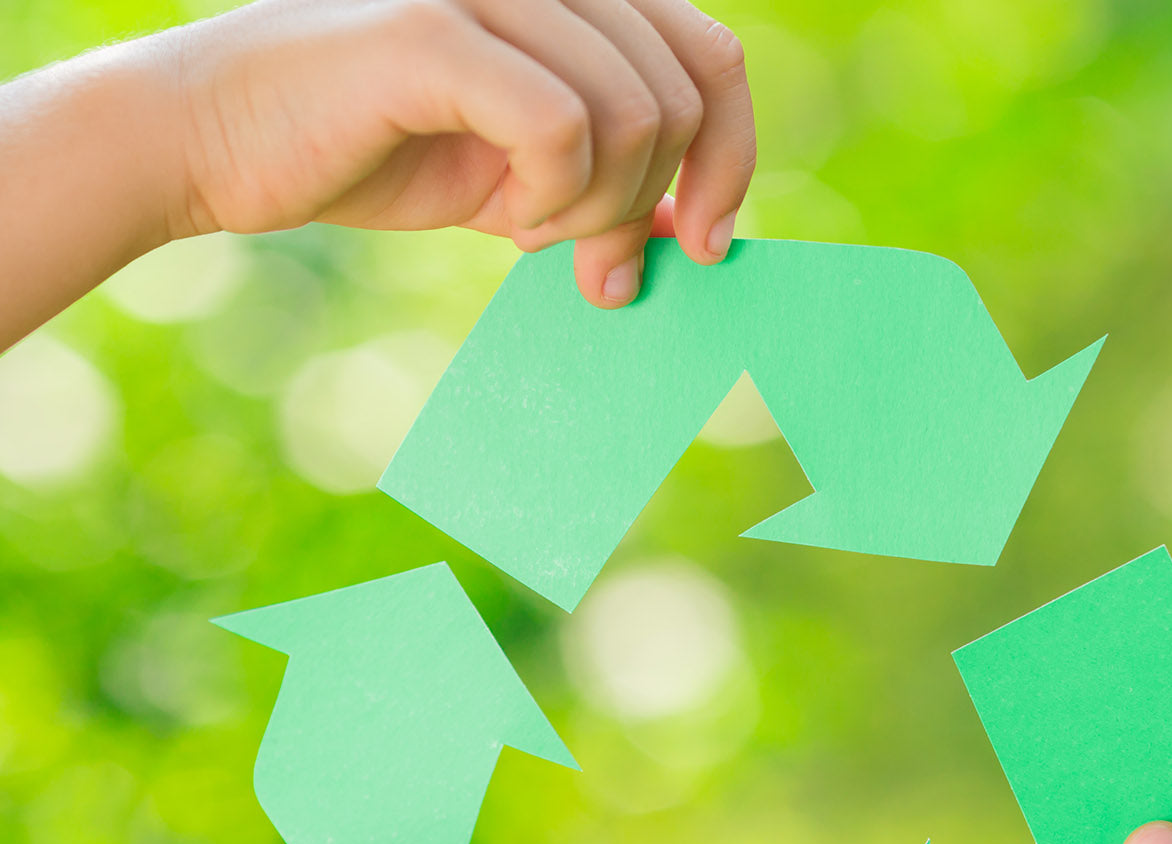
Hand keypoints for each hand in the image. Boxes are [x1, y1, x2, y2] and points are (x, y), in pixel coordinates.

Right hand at [167, 0, 754, 305]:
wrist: (221, 143)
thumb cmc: (371, 153)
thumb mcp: (519, 181)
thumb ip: (608, 188)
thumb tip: (702, 230)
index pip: (712, 55)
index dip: (735, 156)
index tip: (712, 240)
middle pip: (686, 93)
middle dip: (656, 205)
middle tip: (601, 269)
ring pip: (635, 113)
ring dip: (599, 208)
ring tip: (531, 232)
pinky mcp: (433, 31)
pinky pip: (562, 125)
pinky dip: (554, 195)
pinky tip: (506, 218)